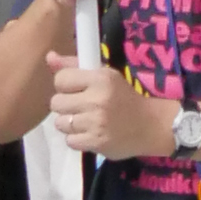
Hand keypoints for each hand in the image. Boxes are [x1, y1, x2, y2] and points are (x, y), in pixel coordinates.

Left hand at [50, 35, 173, 159]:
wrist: (151, 125)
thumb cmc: (125, 98)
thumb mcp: (105, 76)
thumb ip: (74, 66)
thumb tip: (49, 57)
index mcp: (100, 78)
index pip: (60, 79)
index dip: (65, 85)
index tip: (76, 90)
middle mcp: (97, 100)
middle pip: (56, 103)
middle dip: (65, 105)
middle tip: (80, 107)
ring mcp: (96, 123)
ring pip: (60, 123)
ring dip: (69, 123)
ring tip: (84, 121)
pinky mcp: (96, 143)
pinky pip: (70, 141)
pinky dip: (77, 138)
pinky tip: (89, 133)